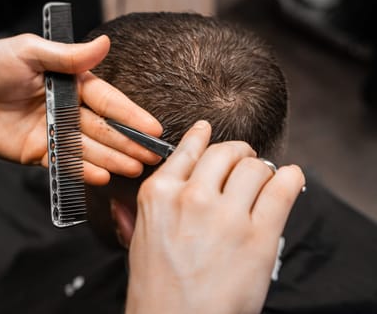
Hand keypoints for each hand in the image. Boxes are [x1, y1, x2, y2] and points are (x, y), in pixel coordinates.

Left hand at [0, 34, 161, 184]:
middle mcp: (68, 110)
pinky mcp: (39, 152)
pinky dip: (83, 170)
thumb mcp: (30, 52)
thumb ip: (67, 56)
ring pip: (89, 148)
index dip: (130, 114)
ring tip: (135, 168)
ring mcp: (54, 133)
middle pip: (104, 128)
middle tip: (152, 155)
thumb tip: (104, 42)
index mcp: (71, 84)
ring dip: (112, 158)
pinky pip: (64, 162)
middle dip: (128, 141)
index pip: (107, 101)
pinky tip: (103, 176)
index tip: (153, 127)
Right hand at [125, 121, 304, 313]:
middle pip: (225, 152)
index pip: (186, 150)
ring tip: (264, 181)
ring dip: (262, 170)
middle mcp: (190, 197)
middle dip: (237, 153)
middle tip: (244, 162)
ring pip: (254, 166)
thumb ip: (137, 212)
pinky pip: (282, 187)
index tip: (207, 130)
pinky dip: (289, 177)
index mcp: (158, 195)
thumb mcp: (138, 242)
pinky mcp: (258, 235)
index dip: (201, 137)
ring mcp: (225, 215)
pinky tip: (288, 179)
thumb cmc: (157, 289)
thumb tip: (130, 197)